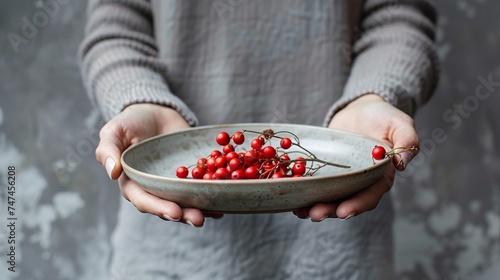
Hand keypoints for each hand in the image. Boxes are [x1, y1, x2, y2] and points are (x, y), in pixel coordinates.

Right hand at [96, 103, 219, 226]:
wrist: (154, 112)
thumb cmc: (129, 123)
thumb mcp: (114, 131)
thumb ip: (108, 150)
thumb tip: (112, 172)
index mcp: (133, 184)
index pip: (144, 201)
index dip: (159, 208)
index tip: (174, 212)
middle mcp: (154, 189)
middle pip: (168, 207)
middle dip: (183, 215)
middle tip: (198, 219)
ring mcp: (174, 184)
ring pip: (186, 202)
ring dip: (200, 210)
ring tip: (214, 213)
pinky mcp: (190, 176)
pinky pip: (201, 188)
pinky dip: (212, 195)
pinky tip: (225, 200)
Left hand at [294, 94, 418, 220]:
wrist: (361, 109)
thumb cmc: (383, 116)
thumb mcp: (400, 123)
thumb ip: (407, 141)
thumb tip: (403, 163)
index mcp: (380, 176)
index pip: (370, 195)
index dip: (357, 205)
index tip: (343, 212)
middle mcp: (360, 181)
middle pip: (345, 201)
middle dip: (330, 210)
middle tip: (314, 215)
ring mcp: (341, 178)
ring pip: (328, 196)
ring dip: (314, 206)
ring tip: (299, 212)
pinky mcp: (326, 170)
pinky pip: (316, 183)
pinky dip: (305, 191)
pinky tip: (291, 198)